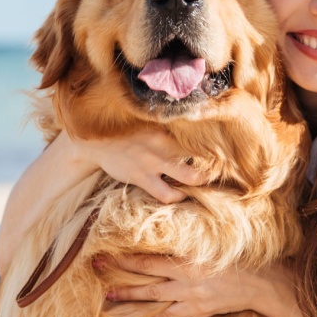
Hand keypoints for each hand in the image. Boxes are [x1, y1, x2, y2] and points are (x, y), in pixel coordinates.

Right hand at [67, 131, 206, 203]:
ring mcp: (152, 162)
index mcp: (165, 125)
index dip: (213, 141)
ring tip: (202, 182)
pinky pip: (166, 193)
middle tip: (219, 167)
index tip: (222, 146)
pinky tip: (180, 194)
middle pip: (200, 154)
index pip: (197, 132)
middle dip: (213, 162)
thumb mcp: (145, 120)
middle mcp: (162, 143)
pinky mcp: (142, 178)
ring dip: (199, 182)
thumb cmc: (125, 131)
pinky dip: (177, 196)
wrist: (94, 142)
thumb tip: (191, 124)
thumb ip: (166, 125)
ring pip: (189, 177)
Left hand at [99, 254, 274, 316]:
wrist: (262, 284)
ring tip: (106, 298)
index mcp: (189, 258)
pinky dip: (151, 314)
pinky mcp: (197, 310)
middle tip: (94, 268)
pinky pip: (168, 314)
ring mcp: (191, 297)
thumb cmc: (237, 258)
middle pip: (144, 276)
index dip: (125, 257)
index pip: (149, 258)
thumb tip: (161, 236)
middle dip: (118, 273)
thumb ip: (187, 244)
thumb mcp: (212, 245)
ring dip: (127, 298)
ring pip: (152, 298)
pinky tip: (135, 315)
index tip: (105, 252)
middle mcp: (187, 278)